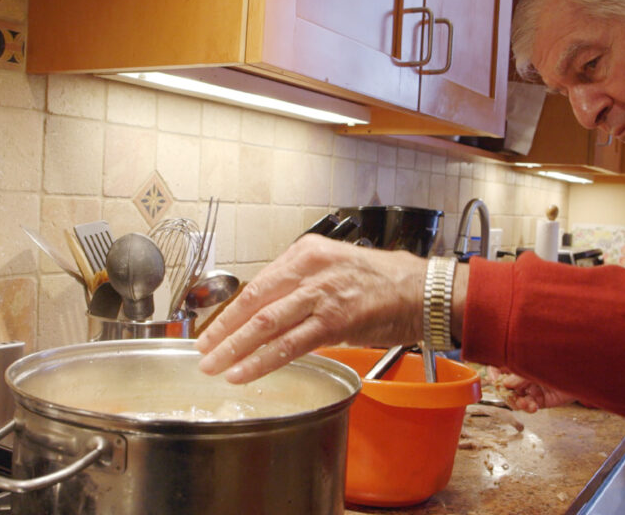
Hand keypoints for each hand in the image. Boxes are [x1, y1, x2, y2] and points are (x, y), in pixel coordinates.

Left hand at [196, 235, 426, 382]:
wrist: (423, 291)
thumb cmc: (384, 281)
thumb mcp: (335, 268)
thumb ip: (302, 286)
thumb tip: (272, 312)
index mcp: (306, 252)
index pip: (257, 283)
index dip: (230, 311)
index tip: (213, 328)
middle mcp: (308, 268)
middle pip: (252, 302)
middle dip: (222, 330)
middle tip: (201, 350)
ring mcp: (320, 294)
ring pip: (264, 323)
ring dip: (233, 348)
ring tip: (213, 365)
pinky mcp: (334, 321)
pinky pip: (288, 345)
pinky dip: (261, 361)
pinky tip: (243, 372)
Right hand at [488, 367, 575, 412]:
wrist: (585, 370)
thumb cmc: (561, 359)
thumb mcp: (538, 364)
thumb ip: (520, 375)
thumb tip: (504, 384)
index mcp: (520, 360)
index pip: (500, 365)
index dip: (493, 372)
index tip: (494, 380)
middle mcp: (524, 374)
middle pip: (505, 385)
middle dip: (506, 393)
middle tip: (510, 396)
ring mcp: (532, 387)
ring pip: (515, 398)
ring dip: (517, 402)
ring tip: (525, 404)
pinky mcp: (541, 400)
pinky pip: (528, 406)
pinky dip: (528, 407)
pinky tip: (532, 406)